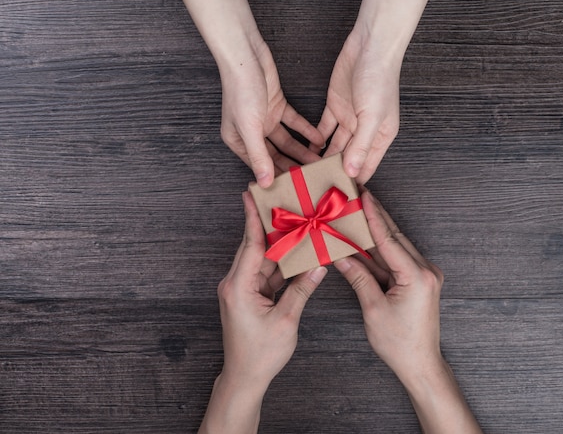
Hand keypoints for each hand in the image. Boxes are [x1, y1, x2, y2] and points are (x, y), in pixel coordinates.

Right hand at [176, 0, 323, 187]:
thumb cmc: (241, 92)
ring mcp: (265, 119)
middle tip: (313, 178)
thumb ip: (259, 157)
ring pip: (287, 141)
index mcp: (238, 142)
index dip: (277, 178)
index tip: (295, 189)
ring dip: (303, 150)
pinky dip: (306, 131)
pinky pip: (294, 123)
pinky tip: (320, 140)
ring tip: (320, 162)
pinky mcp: (277, 106)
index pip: (260, 166)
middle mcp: (251, 133)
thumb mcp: (250, 128)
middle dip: (293, 166)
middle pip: (276, 155)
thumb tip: (265, 183)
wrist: (246, 57)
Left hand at [199, 192, 326, 432]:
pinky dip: (280, 266)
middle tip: (281, 201)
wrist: (245, 377)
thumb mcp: (286, 320)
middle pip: (255, 248)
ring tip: (295, 225)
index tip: (250, 194)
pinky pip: (265, 274)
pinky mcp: (248, 296)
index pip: (250, 245)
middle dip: (269, 226)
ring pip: (262, 261)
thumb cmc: (261, 353)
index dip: (253, 218)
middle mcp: (235, 284)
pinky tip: (296, 255)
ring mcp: (241, 290)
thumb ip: (302, 290)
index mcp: (239, 287)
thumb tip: (319, 265)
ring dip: (278, 247)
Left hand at [318, 32, 400, 183]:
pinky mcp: (335, 107)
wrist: (370, 46)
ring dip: (321, 158)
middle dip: (334, 172)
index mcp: (380, 137)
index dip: (354, 182)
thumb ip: (360, 146)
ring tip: (307, 174)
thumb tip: (352, 173)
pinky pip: (323, 129)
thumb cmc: (379, 81)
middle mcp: (364, 131)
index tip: (339, 198)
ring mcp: (349, 119)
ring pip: (333, 146)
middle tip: (317, 189)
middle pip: (347, 159)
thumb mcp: (371, 117)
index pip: (366, 167)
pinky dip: (315, 140)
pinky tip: (305, 152)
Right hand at [334, 190, 442, 377]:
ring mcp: (425, 276)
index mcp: (417, 276)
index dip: (373, 217)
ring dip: (377, 233)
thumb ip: (359, 278)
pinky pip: (397, 260)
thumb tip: (340, 256)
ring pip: (396, 247)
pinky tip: (365, 241)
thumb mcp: (373, 309)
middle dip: (376, 216)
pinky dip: (381, 251)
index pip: (389, 240)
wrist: (421, 363)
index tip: (363, 196)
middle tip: (360, 195)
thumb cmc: (399, 343)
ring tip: (359, 212)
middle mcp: (426, 271)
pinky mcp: (420, 282)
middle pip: (395, 238)